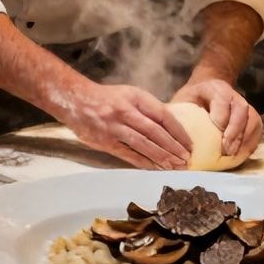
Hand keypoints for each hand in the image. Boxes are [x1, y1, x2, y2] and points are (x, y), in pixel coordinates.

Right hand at [55, 83, 192, 169]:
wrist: (74, 99)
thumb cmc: (105, 98)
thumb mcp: (128, 95)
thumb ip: (147, 109)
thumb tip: (171, 128)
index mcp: (135, 97)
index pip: (163, 115)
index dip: (178, 132)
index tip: (189, 144)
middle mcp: (125, 110)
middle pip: (155, 131)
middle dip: (173, 147)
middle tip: (186, 160)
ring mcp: (114, 126)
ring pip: (143, 144)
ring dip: (161, 157)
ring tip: (174, 167)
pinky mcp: (104, 140)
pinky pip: (128, 154)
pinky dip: (143, 162)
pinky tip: (154, 168)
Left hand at [172, 77, 263, 157]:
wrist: (210, 86)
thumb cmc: (193, 97)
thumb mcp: (182, 99)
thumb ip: (176, 111)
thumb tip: (162, 131)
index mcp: (216, 88)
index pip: (222, 101)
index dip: (221, 118)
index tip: (216, 133)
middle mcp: (234, 95)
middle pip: (241, 113)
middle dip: (234, 133)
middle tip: (226, 151)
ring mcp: (246, 106)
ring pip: (252, 122)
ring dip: (244, 141)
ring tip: (233, 156)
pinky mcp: (253, 118)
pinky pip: (257, 131)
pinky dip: (250, 144)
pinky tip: (239, 156)